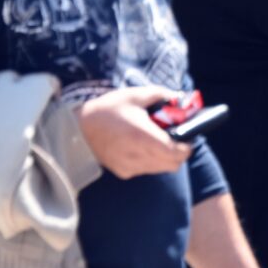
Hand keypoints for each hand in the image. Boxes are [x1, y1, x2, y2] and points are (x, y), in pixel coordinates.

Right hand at [75, 86, 191, 178]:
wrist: (78, 126)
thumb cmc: (109, 108)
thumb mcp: (136, 95)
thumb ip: (162, 95)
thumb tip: (180, 99)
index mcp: (143, 137)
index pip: (176, 153)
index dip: (187, 147)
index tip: (189, 137)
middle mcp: (137, 156)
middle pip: (173, 164)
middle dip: (180, 152)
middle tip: (178, 138)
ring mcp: (129, 167)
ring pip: (161, 168)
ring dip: (166, 157)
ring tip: (159, 140)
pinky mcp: (123, 172)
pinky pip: (147, 170)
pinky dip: (152, 160)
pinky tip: (143, 146)